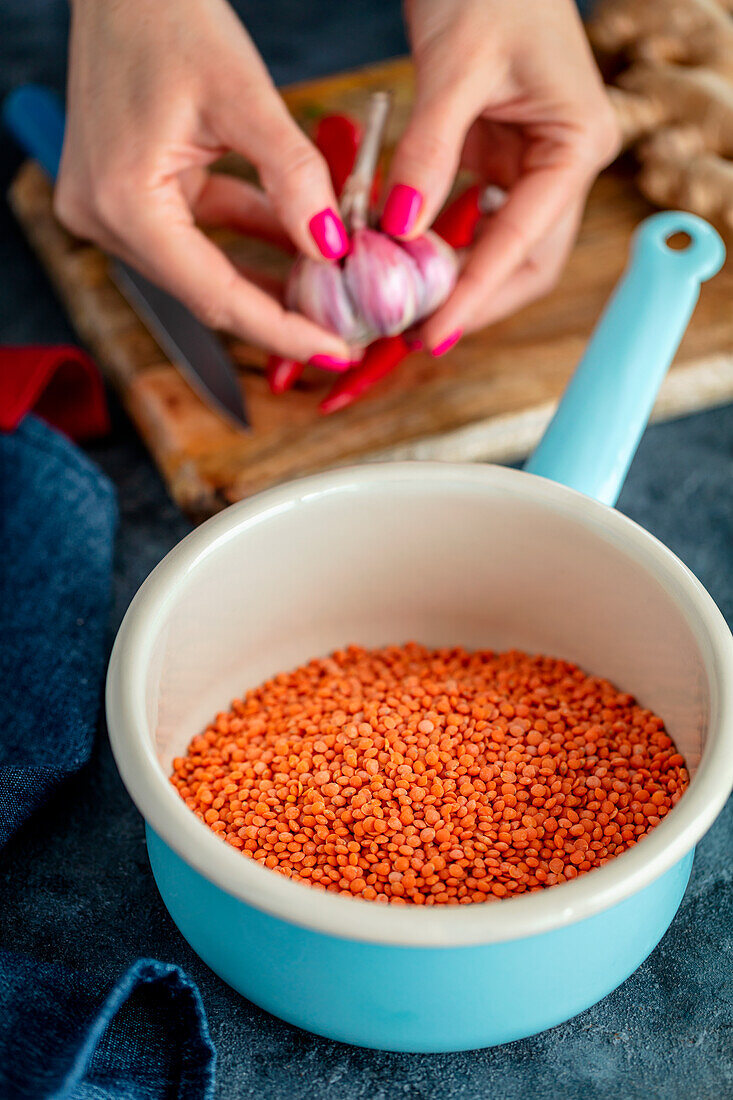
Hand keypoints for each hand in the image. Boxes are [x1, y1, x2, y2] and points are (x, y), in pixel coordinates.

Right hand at [57, 0, 355, 365]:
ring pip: (206, 268)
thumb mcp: (243, 94)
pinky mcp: (129, 195)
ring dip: (269, 274)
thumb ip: (293, 175)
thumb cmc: (169, 16)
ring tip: (333, 288)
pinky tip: (299, 242)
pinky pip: (199, 234)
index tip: (336, 351)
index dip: (280, 331)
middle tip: (345, 327)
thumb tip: (334, 247)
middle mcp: (105, 219)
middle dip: (281, 309)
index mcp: (123, 203)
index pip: (215, 296)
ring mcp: (112, 210)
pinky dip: (247, 237)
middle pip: (208, 291)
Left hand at [381, 0, 619, 351]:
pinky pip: (478, 222)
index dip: (476, 294)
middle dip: (475, 304)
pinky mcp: (502, 160)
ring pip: (505, 252)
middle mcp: (564, 163)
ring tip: (408, 313)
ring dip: (460, 284)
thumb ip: (429, 153)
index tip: (434, 332)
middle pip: (528, 264)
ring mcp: (535, 165)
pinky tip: (410, 268)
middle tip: (416, 335)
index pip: (525, 242)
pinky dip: (446, 248)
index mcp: (578, 144)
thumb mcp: (453, 69)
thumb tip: (400, 232)